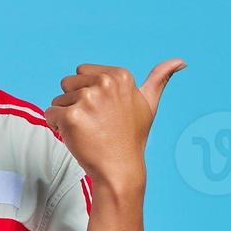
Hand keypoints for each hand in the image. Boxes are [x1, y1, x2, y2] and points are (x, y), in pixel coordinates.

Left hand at [44, 58, 185, 192]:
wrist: (120, 169)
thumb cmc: (131, 137)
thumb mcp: (149, 105)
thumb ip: (160, 79)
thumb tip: (181, 61)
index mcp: (120, 75)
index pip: (83, 72)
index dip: (88, 93)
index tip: (104, 111)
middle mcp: (105, 83)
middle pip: (67, 83)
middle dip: (75, 102)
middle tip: (94, 123)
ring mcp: (88, 99)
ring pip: (58, 100)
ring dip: (66, 116)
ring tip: (87, 131)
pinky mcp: (71, 116)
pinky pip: (50, 114)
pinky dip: (56, 127)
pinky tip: (75, 137)